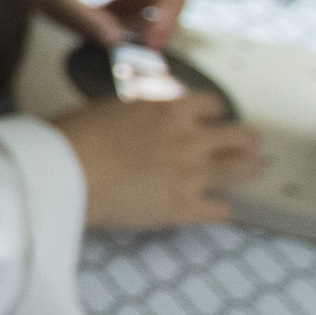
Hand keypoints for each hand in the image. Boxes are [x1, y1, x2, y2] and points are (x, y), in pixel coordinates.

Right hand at [58, 92, 265, 230]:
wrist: (64, 174)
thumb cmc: (72, 137)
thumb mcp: (109, 108)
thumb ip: (137, 111)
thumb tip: (140, 117)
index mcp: (168, 108)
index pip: (212, 104)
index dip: (213, 113)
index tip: (211, 119)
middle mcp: (188, 137)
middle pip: (241, 136)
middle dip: (248, 140)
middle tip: (249, 146)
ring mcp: (190, 173)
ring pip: (243, 169)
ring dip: (249, 169)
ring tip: (251, 171)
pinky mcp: (183, 207)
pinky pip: (222, 211)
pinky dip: (221, 210)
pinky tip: (217, 210)